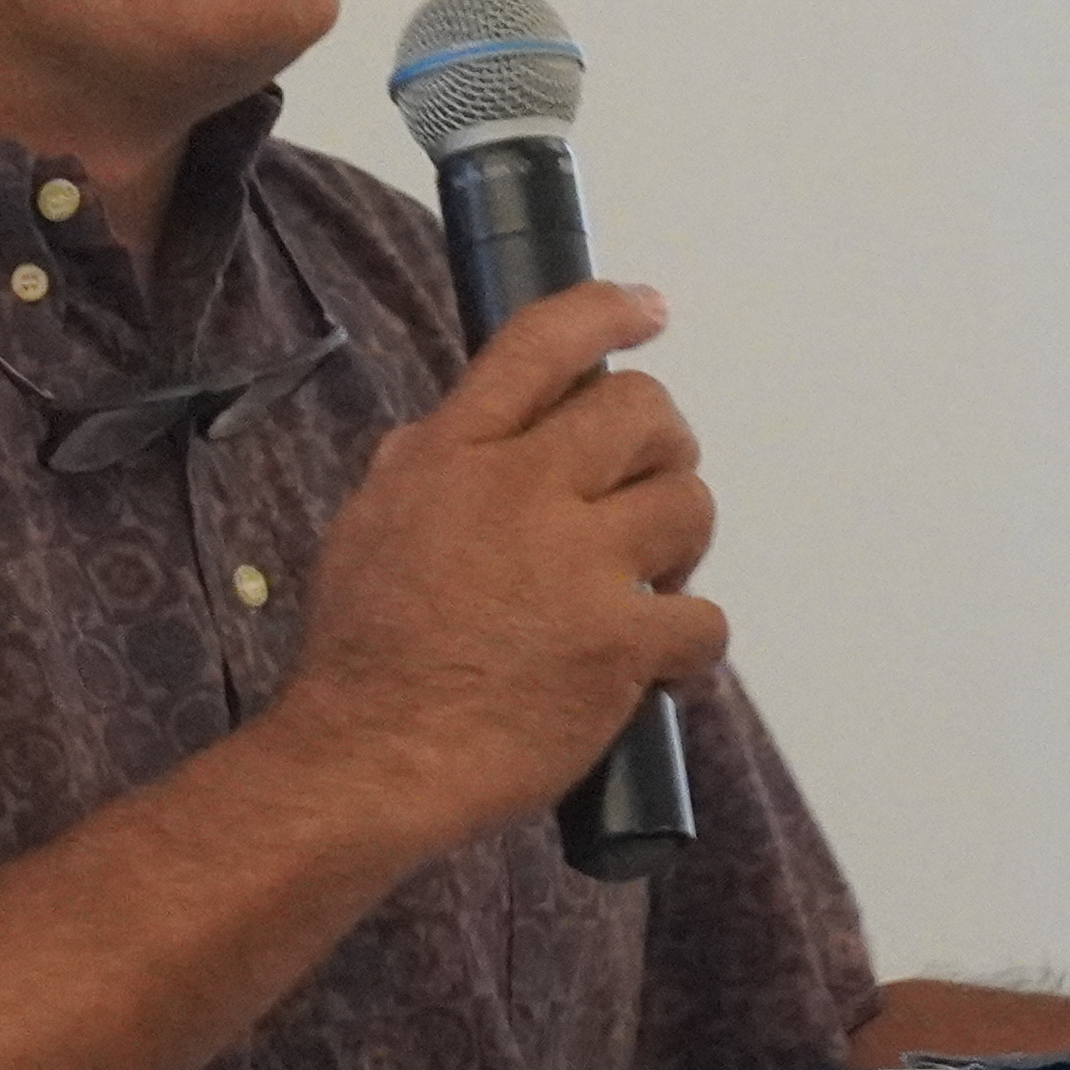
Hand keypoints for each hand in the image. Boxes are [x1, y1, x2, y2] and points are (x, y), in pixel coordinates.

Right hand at [272, 278, 725, 852]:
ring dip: (679, 543)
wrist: (368, 759)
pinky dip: (689, 644)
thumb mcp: (369, 522)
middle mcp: (519, 492)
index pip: (542, 344)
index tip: (650, 310)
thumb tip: (476, 428)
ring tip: (643, 585)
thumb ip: (430, 464)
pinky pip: (704, 619)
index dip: (608, 311)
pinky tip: (651, 666)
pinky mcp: (618, 644)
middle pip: (643, 412)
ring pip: (689, 504)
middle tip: (643, 496)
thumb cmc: (364, 653)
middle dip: (664, 447)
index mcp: (453, 454)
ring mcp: (576, 567)